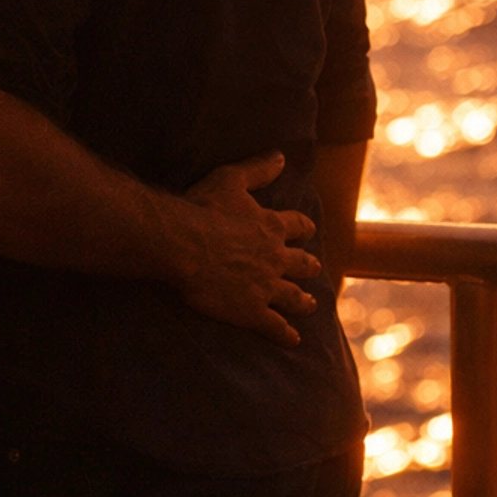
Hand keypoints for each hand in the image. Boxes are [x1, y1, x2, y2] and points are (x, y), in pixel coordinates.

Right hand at [175, 153, 319, 345]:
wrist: (183, 245)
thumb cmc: (203, 209)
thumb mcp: (231, 179)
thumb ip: (258, 169)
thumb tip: (281, 157)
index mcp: (272, 227)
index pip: (297, 226)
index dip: (302, 228)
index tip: (307, 230)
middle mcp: (276, 258)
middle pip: (301, 264)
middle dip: (307, 266)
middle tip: (312, 269)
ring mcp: (266, 287)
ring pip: (294, 297)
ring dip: (303, 301)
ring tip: (310, 305)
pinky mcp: (252, 311)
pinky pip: (275, 326)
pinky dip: (285, 334)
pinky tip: (293, 340)